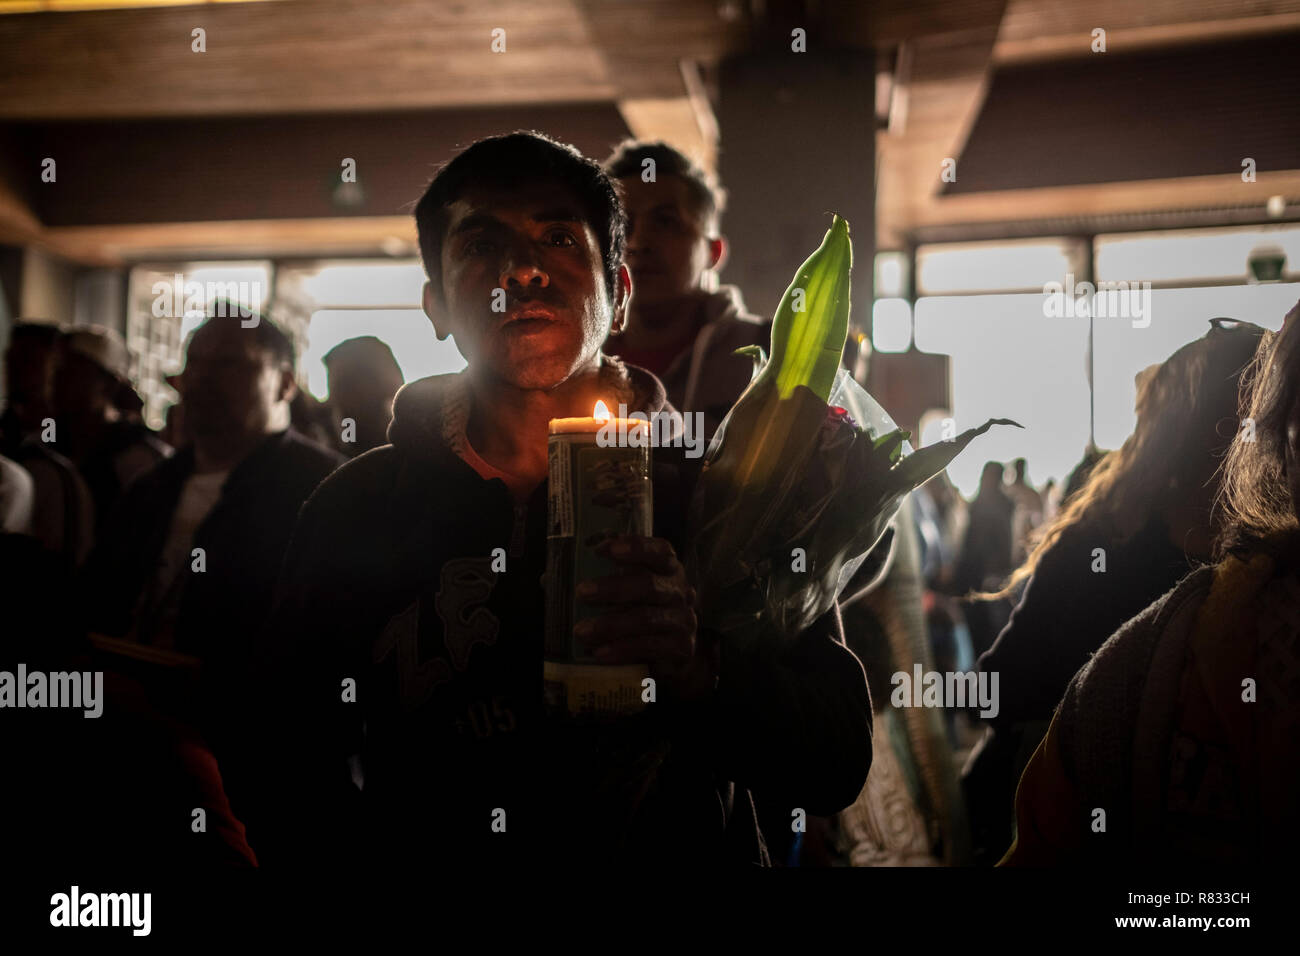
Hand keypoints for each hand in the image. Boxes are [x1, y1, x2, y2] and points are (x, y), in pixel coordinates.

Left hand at [574, 535, 711, 697]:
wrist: (673, 656)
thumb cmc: (642, 613)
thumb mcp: (627, 594)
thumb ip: (599, 582)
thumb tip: (550, 581)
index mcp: (668, 569)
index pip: (660, 550)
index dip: (635, 547)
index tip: (604, 549)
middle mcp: (680, 591)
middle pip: (649, 585)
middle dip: (613, 588)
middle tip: (581, 592)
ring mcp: (684, 620)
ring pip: (646, 619)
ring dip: (611, 624)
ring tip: (581, 631)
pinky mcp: (681, 648)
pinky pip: (649, 647)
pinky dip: (622, 650)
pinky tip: (600, 653)